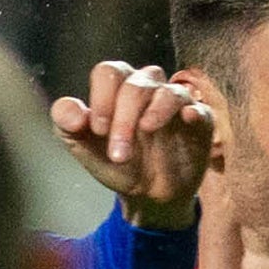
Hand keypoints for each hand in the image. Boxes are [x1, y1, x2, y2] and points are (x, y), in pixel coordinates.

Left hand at [51, 60, 211, 230]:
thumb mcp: (82, 146)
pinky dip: (195, 111)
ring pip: (169, 91)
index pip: (109, 72)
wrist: (145, 195)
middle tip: (118, 153)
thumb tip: (74, 114)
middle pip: (136, 85)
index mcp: (117, 87)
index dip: (102, 98)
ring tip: (147, 130)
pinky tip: (188, 118)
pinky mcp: (199, 123)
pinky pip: (201, 109)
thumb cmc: (114, 161)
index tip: (98, 130)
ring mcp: (175, 104)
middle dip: (124, 118)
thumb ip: (66, 124)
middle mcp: (148, 88)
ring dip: (156, 111)